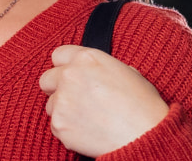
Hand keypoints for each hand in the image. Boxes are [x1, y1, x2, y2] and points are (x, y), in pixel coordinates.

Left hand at [38, 45, 169, 156]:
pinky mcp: (59, 123)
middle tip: (74, 100)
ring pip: (51, 104)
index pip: (58, 55)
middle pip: (46, 79)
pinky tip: (87, 131)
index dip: (64, 67)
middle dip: (57, 89)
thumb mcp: (128, 73)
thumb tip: (94, 73)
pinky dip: (67, 130)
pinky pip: (55, 126)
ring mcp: (62, 100)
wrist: (145, 136)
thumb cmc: (144, 106)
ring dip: (64, 111)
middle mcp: (70, 75)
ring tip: (88, 119)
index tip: (69, 77)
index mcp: (87, 58)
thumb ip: (102, 68)